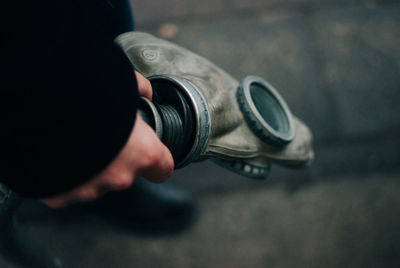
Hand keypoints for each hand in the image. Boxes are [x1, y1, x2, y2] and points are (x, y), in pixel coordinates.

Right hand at [42, 71, 173, 207]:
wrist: (38, 107)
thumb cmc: (85, 96)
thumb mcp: (122, 82)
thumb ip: (138, 91)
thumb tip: (144, 91)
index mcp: (143, 153)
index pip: (162, 168)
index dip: (155, 160)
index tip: (148, 153)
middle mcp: (120, 177)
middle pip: (125, 173)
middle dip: (115, 159)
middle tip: (100, 136)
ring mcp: (90, 189)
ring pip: (95, 181)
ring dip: (89, 167)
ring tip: (75, 141)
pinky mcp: (60, 195)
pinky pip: (66, 187)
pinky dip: (64, 173)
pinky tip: (56, 153)